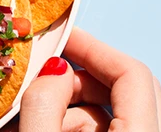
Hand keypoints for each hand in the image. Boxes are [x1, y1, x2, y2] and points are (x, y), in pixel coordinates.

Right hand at [4, 27, 160, 131]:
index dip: (95, 48)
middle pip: (125, 90)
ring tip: (28, 117)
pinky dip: (69, 127)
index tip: (62, 38)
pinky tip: (40, 129)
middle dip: (78, 79)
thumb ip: (44, 105)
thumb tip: (52, 70)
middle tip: (41, 81)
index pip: (133, 73)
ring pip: (110, 113)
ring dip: (69, 108)